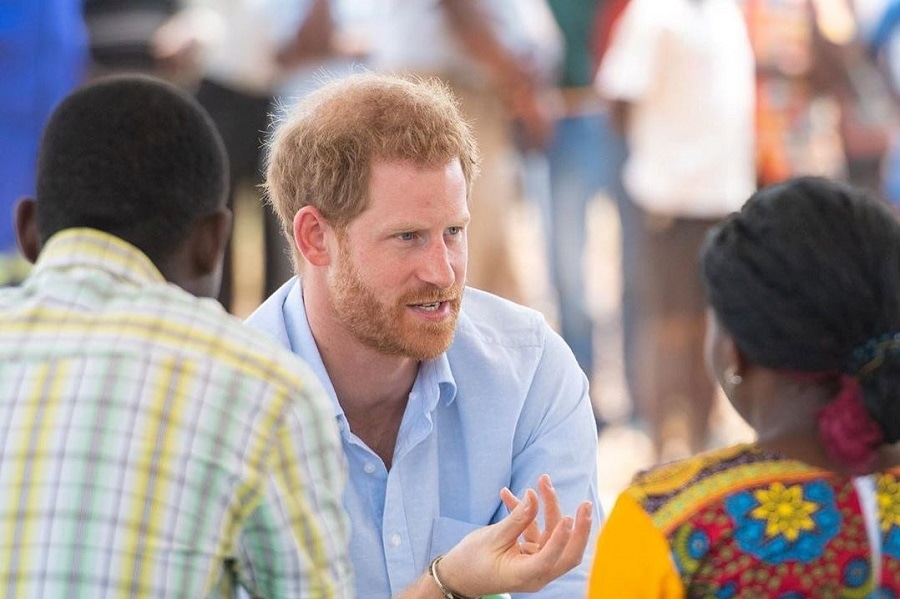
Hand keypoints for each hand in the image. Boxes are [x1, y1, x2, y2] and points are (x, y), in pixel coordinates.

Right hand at [436, 474, 592, 596]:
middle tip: (586, 504)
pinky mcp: (531, 553)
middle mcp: (537, 572)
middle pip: (567, 552)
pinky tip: (508, 495)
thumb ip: (516, 518)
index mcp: (525, 575)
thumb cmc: (471, 561)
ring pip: (552, 534)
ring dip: (548, 508)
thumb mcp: (492, 538)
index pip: (550, 558)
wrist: (459, 575)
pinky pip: (536, 530)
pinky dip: (526, 514)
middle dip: (578, 528)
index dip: (561, 539)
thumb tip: (534, 496)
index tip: (570, 516)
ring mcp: (536, 563)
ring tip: (542, 481)